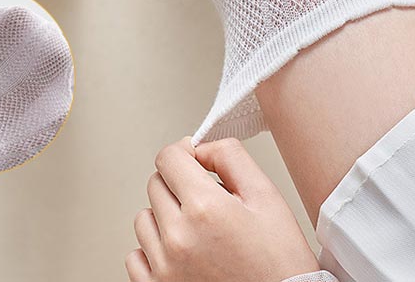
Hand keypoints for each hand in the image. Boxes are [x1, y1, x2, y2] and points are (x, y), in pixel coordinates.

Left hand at [126, 137, 319, 281]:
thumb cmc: (279, 261)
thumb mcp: (265, 195)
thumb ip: (229, 157)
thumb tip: (200, 147)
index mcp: (205, 208)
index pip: (168, 157)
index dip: (184, 152)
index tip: (196, 161)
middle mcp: (178, 238)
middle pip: (156, 184)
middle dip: (178, 184)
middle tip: (207, 201)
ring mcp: (164, 268)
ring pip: (144, 218)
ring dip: (165, 216)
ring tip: (198, 231)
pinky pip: (135, 256)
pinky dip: (153, 250)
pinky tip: (182, 252)